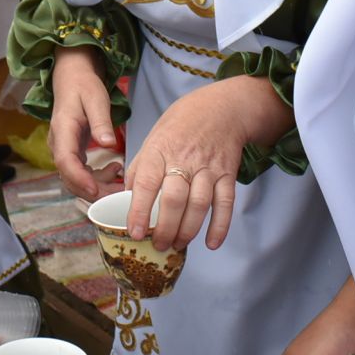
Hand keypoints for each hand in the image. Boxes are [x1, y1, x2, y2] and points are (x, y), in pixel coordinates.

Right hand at [48, 47, 123, 200]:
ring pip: (75, 179)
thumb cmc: (84, 86)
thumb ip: (101, 122)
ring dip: (97, 186)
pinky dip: (97, 178)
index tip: (96, 190)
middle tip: (117, 195)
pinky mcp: (71, 153)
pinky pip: (80, 173)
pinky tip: (114, 168)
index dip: (79, 178)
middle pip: (69, 177)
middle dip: (92, 191)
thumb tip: (108, 144)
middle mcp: (58, 145)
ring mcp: (63, 150)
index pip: (65, 161)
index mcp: (62, 131)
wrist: (72, 78)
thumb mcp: (96, 99)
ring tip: (121, 181)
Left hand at [125, 75, 290, 250]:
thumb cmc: (181, 125)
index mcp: (159, 150)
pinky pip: (226, 203)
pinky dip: (220, 226)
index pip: (146, 183)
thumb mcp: (153, 138)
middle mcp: (184, 159)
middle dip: (165, 228)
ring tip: (178, 245)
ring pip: (199, 204)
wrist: (222, 108)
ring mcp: (208, 167)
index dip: (139, 210)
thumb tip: (127, 198)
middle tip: (158, 246)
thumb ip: (140, 168)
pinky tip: (211, 243)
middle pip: (174, 199)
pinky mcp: (227, 174)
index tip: (135, 232)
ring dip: (188, 230)